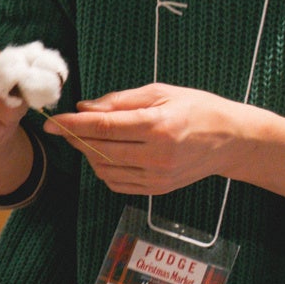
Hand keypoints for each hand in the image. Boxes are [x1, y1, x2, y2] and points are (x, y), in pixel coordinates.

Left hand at [43, 84, 260, 196]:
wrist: (233, 140)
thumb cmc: (198, 109)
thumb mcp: (162, 93)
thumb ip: (121, 100)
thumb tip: (84, 107)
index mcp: (159, 126)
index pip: (104, 127)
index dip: (73, 124)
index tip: (51, 121)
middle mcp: (157, 155)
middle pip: (99, 150)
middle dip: (76, 138)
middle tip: (66, 127)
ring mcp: (157, 176)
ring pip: (104, 169)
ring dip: (89, 154)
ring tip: (91, 138)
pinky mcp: (156, 190)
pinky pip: (116, 183)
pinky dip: (104, 169)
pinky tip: (107, 155)